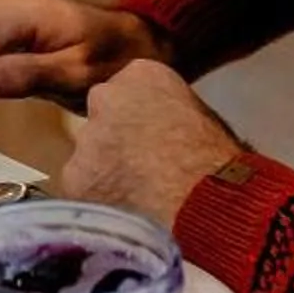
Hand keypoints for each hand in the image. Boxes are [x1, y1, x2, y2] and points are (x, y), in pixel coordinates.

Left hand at [57, 60, 248, 227]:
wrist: (204, 201)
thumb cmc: (220, 161)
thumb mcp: (204, 120)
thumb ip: (173, 116)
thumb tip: (171, 136)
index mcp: (142, 74)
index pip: (129, 90)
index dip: (140, 118)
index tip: (153, 138)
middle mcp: (104, 97)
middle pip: (101, 118)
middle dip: (115, 140)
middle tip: (141, 169)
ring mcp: (85, 138)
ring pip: (88, 158)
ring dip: (104, 175)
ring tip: (136, 200)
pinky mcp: (74, 178)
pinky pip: (82, 192)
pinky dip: (97, 203)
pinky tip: (122, 217)